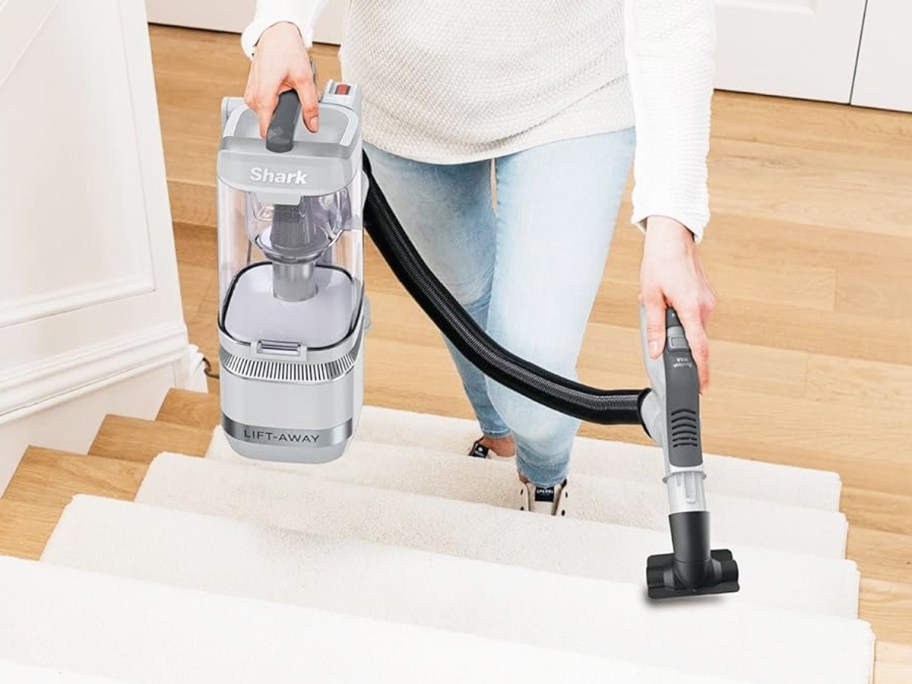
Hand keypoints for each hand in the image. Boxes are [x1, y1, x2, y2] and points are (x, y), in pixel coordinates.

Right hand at [244, 22, 319, 136]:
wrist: (276, 33)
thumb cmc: (286, 50)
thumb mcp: (304, 78)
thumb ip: (310, 105)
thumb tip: (313, 125)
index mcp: (263, 96)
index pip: (266, 128)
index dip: (280, 135)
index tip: (288, 137)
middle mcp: (252, 97)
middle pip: (271, 121)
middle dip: (286, 114)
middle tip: (295, 98)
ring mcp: (251, 93)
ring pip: (269, 112)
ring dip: (282, 105)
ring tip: (289, 88)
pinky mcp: (253, 90)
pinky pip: (265, 104)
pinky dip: (276, 98)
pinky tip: (282, 86)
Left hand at [639, 216, 715, 390]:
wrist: (672, 240)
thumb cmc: (660, 263)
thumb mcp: (649, 297)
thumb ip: (655, 328)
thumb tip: (656, 351)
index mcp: (691, 308)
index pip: (699, 348)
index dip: (701, 370)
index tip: (701, 386)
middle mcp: (705, 307)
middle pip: (695, 339)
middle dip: (678, 341)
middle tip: (661, 327)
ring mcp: (709, 302)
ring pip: (695, 328)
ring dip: (679, 327)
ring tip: (662, 305)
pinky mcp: (708, 299)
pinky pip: (696, 317)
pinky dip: (684, 318)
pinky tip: (670, 302)